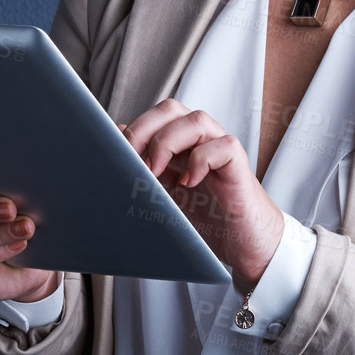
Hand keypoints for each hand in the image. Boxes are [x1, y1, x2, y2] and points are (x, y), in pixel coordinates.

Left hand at [121, 98, 284, 290]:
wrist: (241, 245)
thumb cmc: (204, 220)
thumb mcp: (162, 195)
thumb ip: (143, 169)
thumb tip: (113, 141)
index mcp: (179, 144)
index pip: (153, 116)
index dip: (133, 130)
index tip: (115, 156)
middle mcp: (199, 141)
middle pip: (171, 109)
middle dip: (145, 130)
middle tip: (133, 161)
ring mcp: (220, 150)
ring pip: (197, 120)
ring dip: (168, 142)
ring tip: (156, 173)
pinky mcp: (238, 166)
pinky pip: (223, 146)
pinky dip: (201, 160)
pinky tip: (189, 183)